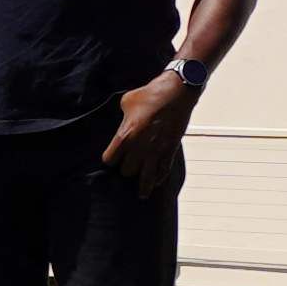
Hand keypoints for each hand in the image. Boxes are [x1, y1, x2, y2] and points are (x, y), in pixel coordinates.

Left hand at [98, 72, 195, 196]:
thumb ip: (123, 117)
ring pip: (146, 178)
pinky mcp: (170, 150)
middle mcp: (140, 146)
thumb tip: (124, 121)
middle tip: (127, 166)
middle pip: (127, 171)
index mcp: (126, 134)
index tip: (112, 158)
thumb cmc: (151, 94)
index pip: (110, 159)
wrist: (176, 92)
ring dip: (143, 185)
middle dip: (126, 169)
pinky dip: (159, 178)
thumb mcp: (127, 101)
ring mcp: (156, 150)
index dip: (110, 160)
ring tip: (141, 194)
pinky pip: (163, 171)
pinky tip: (156, 182)